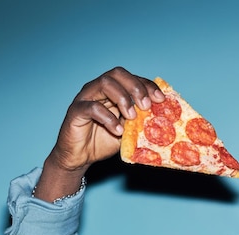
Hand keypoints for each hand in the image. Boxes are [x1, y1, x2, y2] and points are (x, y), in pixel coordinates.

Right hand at [34, 67, 164, 200]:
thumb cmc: (104, 140)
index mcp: (113, 90)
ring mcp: (86, 97)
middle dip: (136, 87)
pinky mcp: (76, 110)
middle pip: (118, 74)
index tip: (160, 99)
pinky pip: (92, 107)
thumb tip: (162, 119)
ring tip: (132, 117)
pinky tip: (117, 130)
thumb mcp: (128, 131)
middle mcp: (99, 89)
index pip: (132, 78)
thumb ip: (140, 122)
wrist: (80, 157)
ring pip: (105, 83)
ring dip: (123, 98)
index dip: (148, 85)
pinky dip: (108, 117)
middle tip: (146, 106)